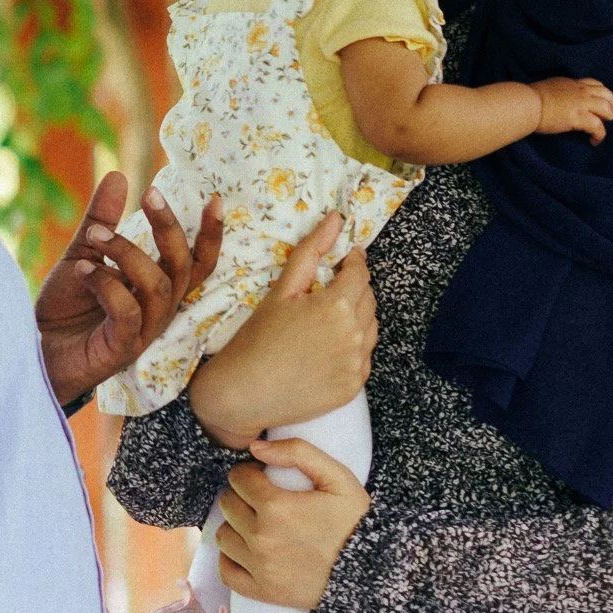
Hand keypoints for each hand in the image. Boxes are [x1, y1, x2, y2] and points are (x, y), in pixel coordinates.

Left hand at [35, 172, 222, 409]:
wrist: (33, 349)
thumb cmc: (65, 309)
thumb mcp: (84, 253)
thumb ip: (101, 219)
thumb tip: (118, 174)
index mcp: (155, 289)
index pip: (196, 263)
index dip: (211, 236)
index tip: (215, 198)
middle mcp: (157, 311)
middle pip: (182, 268)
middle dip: (169, 227)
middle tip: (150, 193)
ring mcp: (142, 333)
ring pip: (157, 286)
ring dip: (126, 252)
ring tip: (94, 236)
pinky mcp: (121, 350)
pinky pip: (128, 312)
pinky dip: (106, 284)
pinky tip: (83, 271)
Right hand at [188, 214, 375, 449]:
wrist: (243, 394)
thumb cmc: (256, 338)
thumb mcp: (282, 290)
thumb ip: (312, 251)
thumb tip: (336, 218)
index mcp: (338, 306)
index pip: (360, 273)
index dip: (352, 262)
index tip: (343, 260)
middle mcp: (356, 335)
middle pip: (369, 300)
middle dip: (354, 289)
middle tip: (327, 291)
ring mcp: (357, 364)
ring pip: (370, 329)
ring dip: (355, 318)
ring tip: (324, 322)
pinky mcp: (353, 387)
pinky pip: (363, 357)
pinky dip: (351, 348)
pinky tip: (324, 349)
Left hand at [215, 435, 371, 612]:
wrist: (371, 570)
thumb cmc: (355, 521)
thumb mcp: (338, 477)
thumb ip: (298, 452)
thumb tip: (255, 447)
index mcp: (276, 506)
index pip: (238, 479)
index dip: (248, 473)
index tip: (261, 477)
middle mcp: (261, 537)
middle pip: (227, 505)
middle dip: (240, 496)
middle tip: (259, 499)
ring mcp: (260, 567)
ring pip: (223, 537)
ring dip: (235, 526)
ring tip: (255, 524)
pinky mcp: (263, 591)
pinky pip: (227, 572)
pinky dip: (230, 560)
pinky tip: (246, 551)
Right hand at [533, 76, 612, 142]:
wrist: (527, 103)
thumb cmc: (530, 97)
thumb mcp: (549, 88)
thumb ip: (558, 92)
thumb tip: (556, 101)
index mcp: (572, 83)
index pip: (595, 83)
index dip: (601, 94)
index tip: (599, 103)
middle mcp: (581, 91)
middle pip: (607, 94)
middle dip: (611, 105)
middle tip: (608, 117)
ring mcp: (582, 103)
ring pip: (607, 109)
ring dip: (608, 119)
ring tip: (603, 129)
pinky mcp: (580, 118)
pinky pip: (598, 127)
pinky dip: (600, 135)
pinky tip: (594, 141)